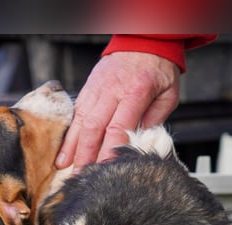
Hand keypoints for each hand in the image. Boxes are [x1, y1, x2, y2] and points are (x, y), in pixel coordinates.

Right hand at [55, 51, 180, 170]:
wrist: (142, 41)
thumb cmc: (158, 70)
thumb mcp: (168, 95)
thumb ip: (155, 120)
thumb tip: (140, 147)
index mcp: (136, 92)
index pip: (118, 127)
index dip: (109, 151)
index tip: (105, 171)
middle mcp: (112, 90)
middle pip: (95, 127)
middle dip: (86, 154)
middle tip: (81, 176)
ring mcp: (96, 89)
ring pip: (81, 121)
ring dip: (72, 147)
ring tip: (65, 168)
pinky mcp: (88, 89)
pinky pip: (76, 114)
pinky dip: (69, 134)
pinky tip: (64, 151)